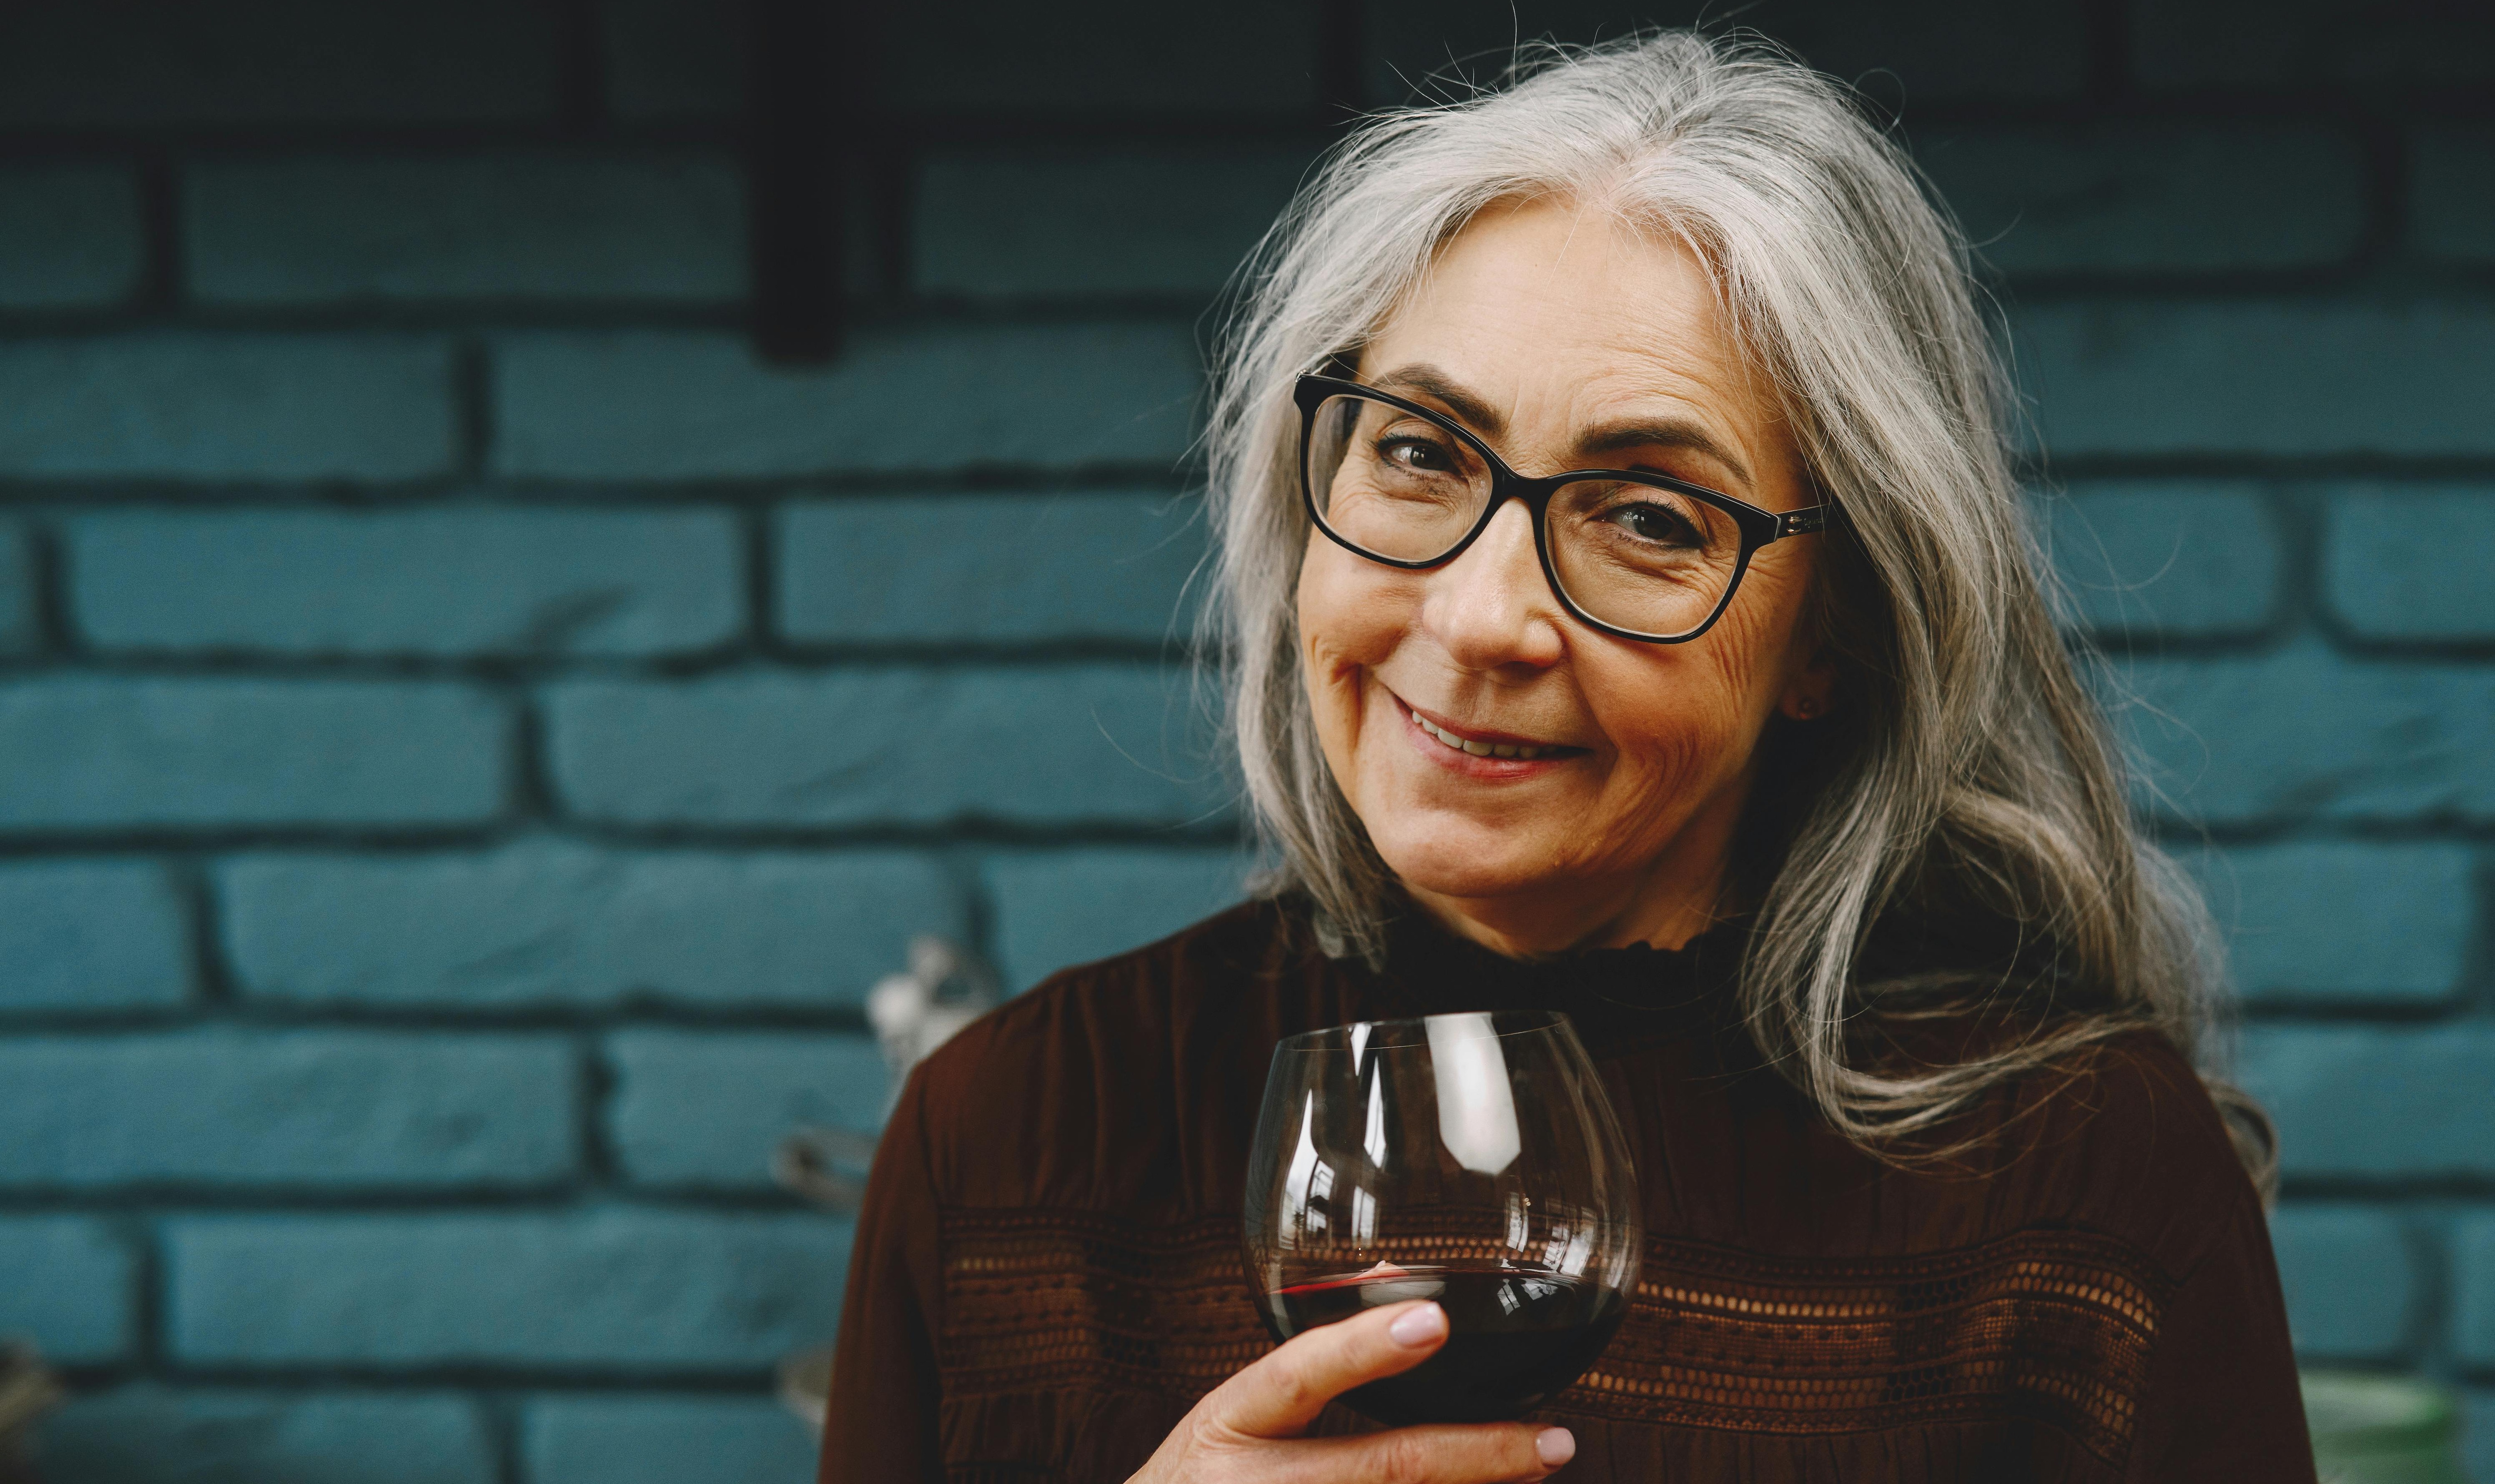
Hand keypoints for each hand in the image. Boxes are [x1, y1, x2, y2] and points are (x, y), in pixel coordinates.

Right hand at [1128, 1301, 1577, 1482]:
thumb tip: (1400, 1290)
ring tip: (1537, 1469)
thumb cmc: (1205, 1480)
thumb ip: (1308, 1367)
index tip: (1434, 1322)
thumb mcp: (1233, 1416)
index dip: (1363, 1349)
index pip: (1296, 1376)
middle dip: (1478, 1454)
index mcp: (1228, 1423)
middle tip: (1554, 1441)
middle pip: (1379, 1467)